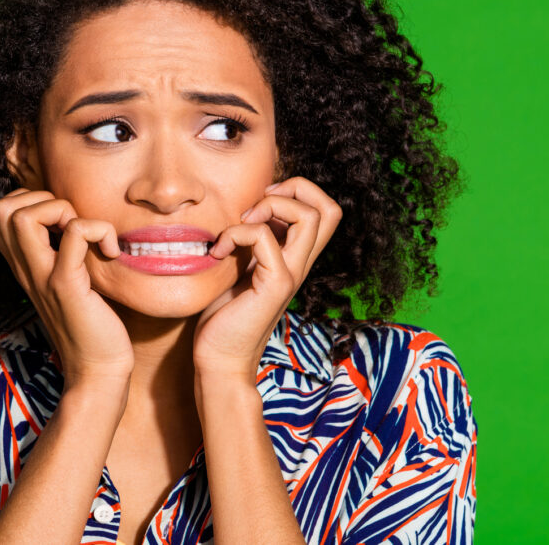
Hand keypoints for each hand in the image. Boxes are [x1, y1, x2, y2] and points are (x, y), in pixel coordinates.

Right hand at [0, 188, 132, 390]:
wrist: (98, 371)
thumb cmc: (91, 324)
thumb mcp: (67, 280)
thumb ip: (60, 251)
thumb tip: (76, 219)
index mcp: (23, 266)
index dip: (28, 201)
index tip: (61, 222)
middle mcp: (24, 269)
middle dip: (40, 199)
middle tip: (71, 225)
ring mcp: (41, 277)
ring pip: (22, 216)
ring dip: (62, 210)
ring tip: (86, 235)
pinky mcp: (66, 286)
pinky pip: (74, 233)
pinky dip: (98, 229)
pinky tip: (110, 252)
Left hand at [191, 177, 342, 379]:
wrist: (218, 359)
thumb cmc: (223, 316)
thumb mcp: (239, 267)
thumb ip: (249, 242)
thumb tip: (241, 210)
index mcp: (294, 257)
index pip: (324, 211)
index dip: (297, 192)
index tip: (258, 205)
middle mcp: (300, 264)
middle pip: (329, 208)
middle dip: (294, 188)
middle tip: (256, 208)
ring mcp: (292, 274)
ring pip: (310, 216)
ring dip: (270, 206)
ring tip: (241, 225)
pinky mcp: (275, 285)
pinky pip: (265, 237)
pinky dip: (236, 232)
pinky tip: (218, 251)